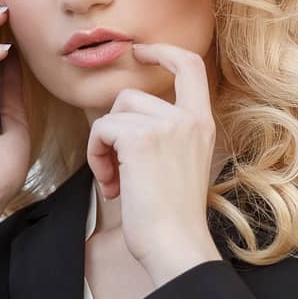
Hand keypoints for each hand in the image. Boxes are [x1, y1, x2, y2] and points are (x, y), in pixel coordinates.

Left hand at [85, 44, 221, 283]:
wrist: (176, 246)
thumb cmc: (172, 220)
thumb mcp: (179, 167)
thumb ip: (163, 138)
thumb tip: (121, 124)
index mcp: (202, 123)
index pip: (189, 65)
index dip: (162, 51)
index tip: (140, 52)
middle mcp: (189, 118)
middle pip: (131, 96)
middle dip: (113, 130)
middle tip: (116, 172)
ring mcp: (167, 125)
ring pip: (113, 113)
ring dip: (102, 148)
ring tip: (114, 182)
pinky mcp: (141, 138)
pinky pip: (101, 129)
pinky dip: (95, 156)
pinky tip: (110, 186)